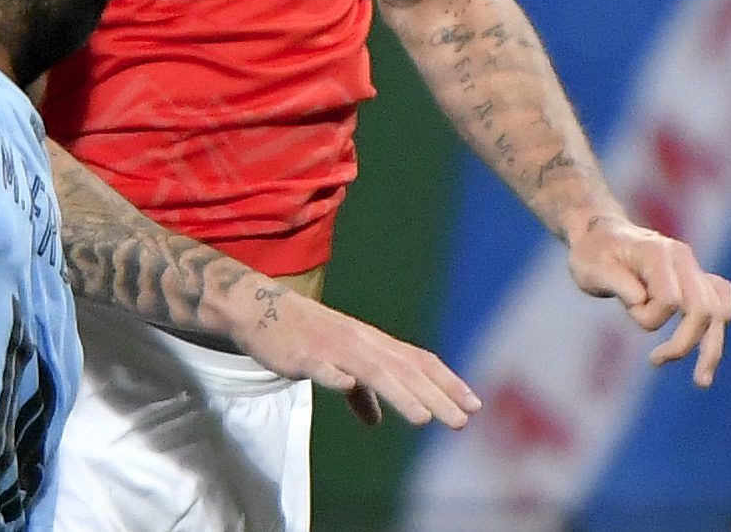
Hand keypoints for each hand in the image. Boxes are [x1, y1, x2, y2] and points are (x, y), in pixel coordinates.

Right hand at [225, 284, 478, 429]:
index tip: (472, 405)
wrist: (258, 309)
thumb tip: (375, 421)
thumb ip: (359, 394)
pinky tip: (349, 387)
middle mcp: (359, 342)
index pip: (417, 360)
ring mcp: (331, 347)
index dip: (445, 381)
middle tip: (462, 421)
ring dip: (399, 393)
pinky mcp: (303, 354)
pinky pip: (322, 367)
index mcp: (370, 342)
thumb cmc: (302, 335)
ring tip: (424, 418)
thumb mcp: (337, 362)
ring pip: (372, 371)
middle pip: (403, 369)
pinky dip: (337, 377)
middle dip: (435, 395)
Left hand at [566, 217, 730, 386]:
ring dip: (712, 348)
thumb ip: (617, 284)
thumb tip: (642, 303)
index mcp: (657, 252)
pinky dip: (718, 327)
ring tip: (701, 381)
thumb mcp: (590, 268)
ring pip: (719, 310)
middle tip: (656, 360)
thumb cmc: (592, 254)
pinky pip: (722, 301)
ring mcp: (692, 267)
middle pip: (703, 308)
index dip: (648, 316)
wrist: (600, 235)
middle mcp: (682, 258)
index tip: (629, 311)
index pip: (670, 299)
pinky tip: (710, 350)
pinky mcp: (696, 278)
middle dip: (685, 343)